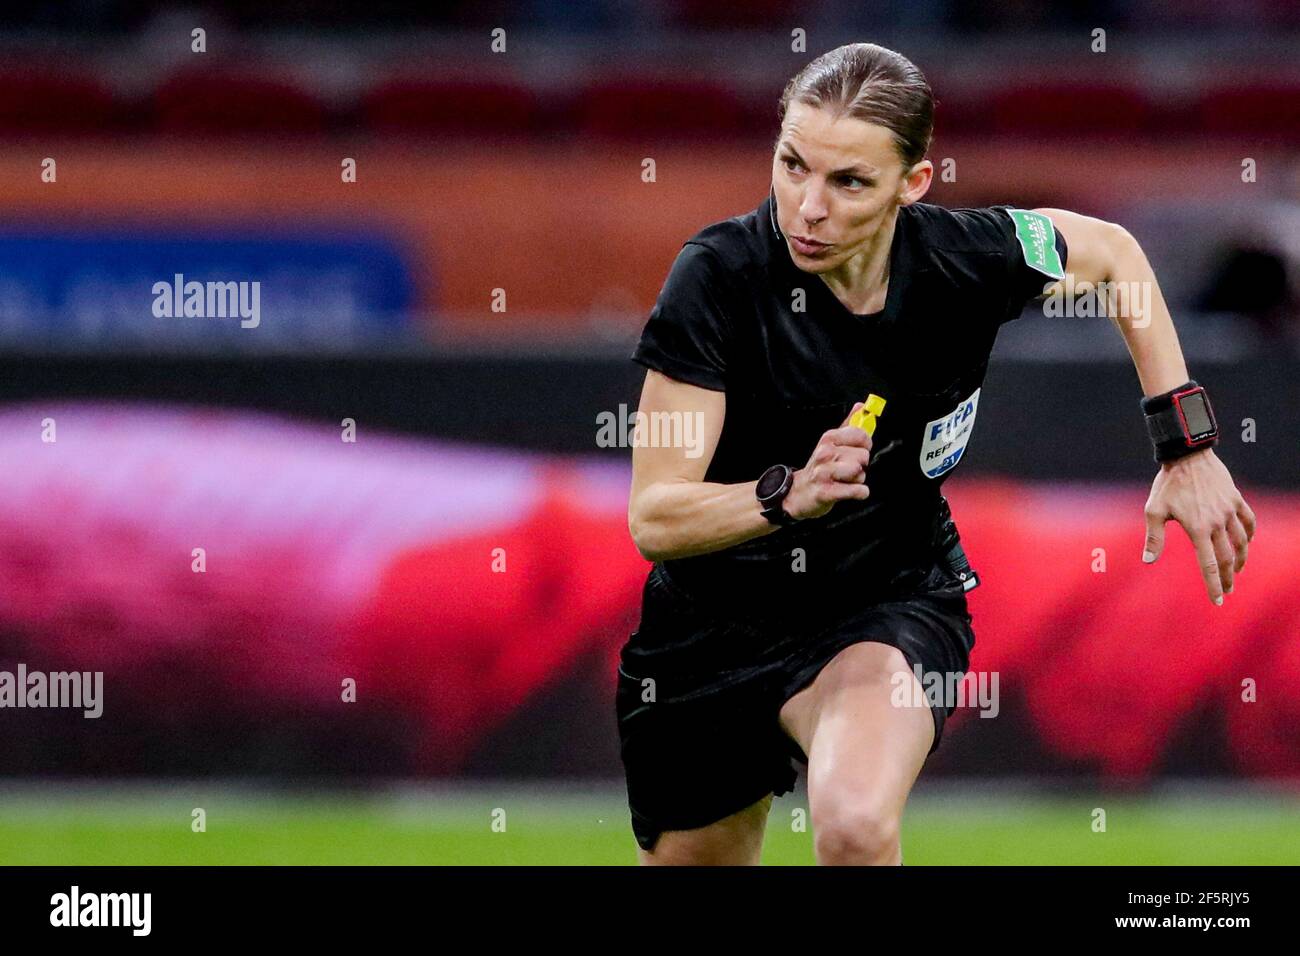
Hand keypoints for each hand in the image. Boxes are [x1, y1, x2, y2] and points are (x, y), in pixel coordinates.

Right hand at [784, 402, 872, 520]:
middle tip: (847, 470)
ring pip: (860, 473)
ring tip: (845, 480)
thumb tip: (861, 406)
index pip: (861, 435)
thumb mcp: (830, 443)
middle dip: (861, 466)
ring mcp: (824, 473)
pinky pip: (857, 490)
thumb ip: (847, 426)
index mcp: (828, 438)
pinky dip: (859, 493)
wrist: (797, 493)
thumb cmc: (819, 468)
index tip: (859, 450)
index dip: (865, 445)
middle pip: (863, 456)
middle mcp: (825, 453)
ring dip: (858, 480)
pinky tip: (850, 491)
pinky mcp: (826, 492)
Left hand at [1142, 448, 1255, 604]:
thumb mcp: (1154, 510)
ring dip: (1241, 558)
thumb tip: (1148, 561)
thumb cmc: (1167, 484)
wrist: (1187, 456)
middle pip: (1227, 557)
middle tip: (1227, 591)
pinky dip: (1250, 534)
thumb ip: (1153, 537)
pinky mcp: (1236, 499)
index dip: (1213, 584)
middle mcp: (1217, 522)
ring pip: (1241, 541)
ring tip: (1236, 570)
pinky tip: (1247, 541)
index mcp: (1197, 528)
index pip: (1208, 564)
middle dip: (1227, 578)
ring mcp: (1229, 510)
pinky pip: (1248, 520)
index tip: (1218, 600)